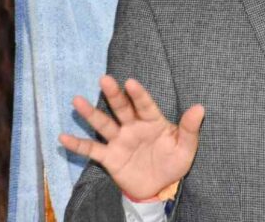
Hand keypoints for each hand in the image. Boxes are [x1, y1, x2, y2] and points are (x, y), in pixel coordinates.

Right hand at [59, 75, 204, 199]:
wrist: (159, 187)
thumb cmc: (174, 162)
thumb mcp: (186, 147)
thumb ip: (190, 128)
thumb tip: (200, 107)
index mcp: (153, 122)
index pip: (145, 105)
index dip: (138, 94)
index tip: (130, 82)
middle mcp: (134, 127)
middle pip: (122, 108)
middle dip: (113, 94)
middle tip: (105, 78)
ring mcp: (120, 141)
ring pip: (104, 124)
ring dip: (90, 113)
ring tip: (77, 100)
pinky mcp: (109, 157)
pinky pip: (92, 150)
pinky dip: (78, 144)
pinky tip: (63, 136)